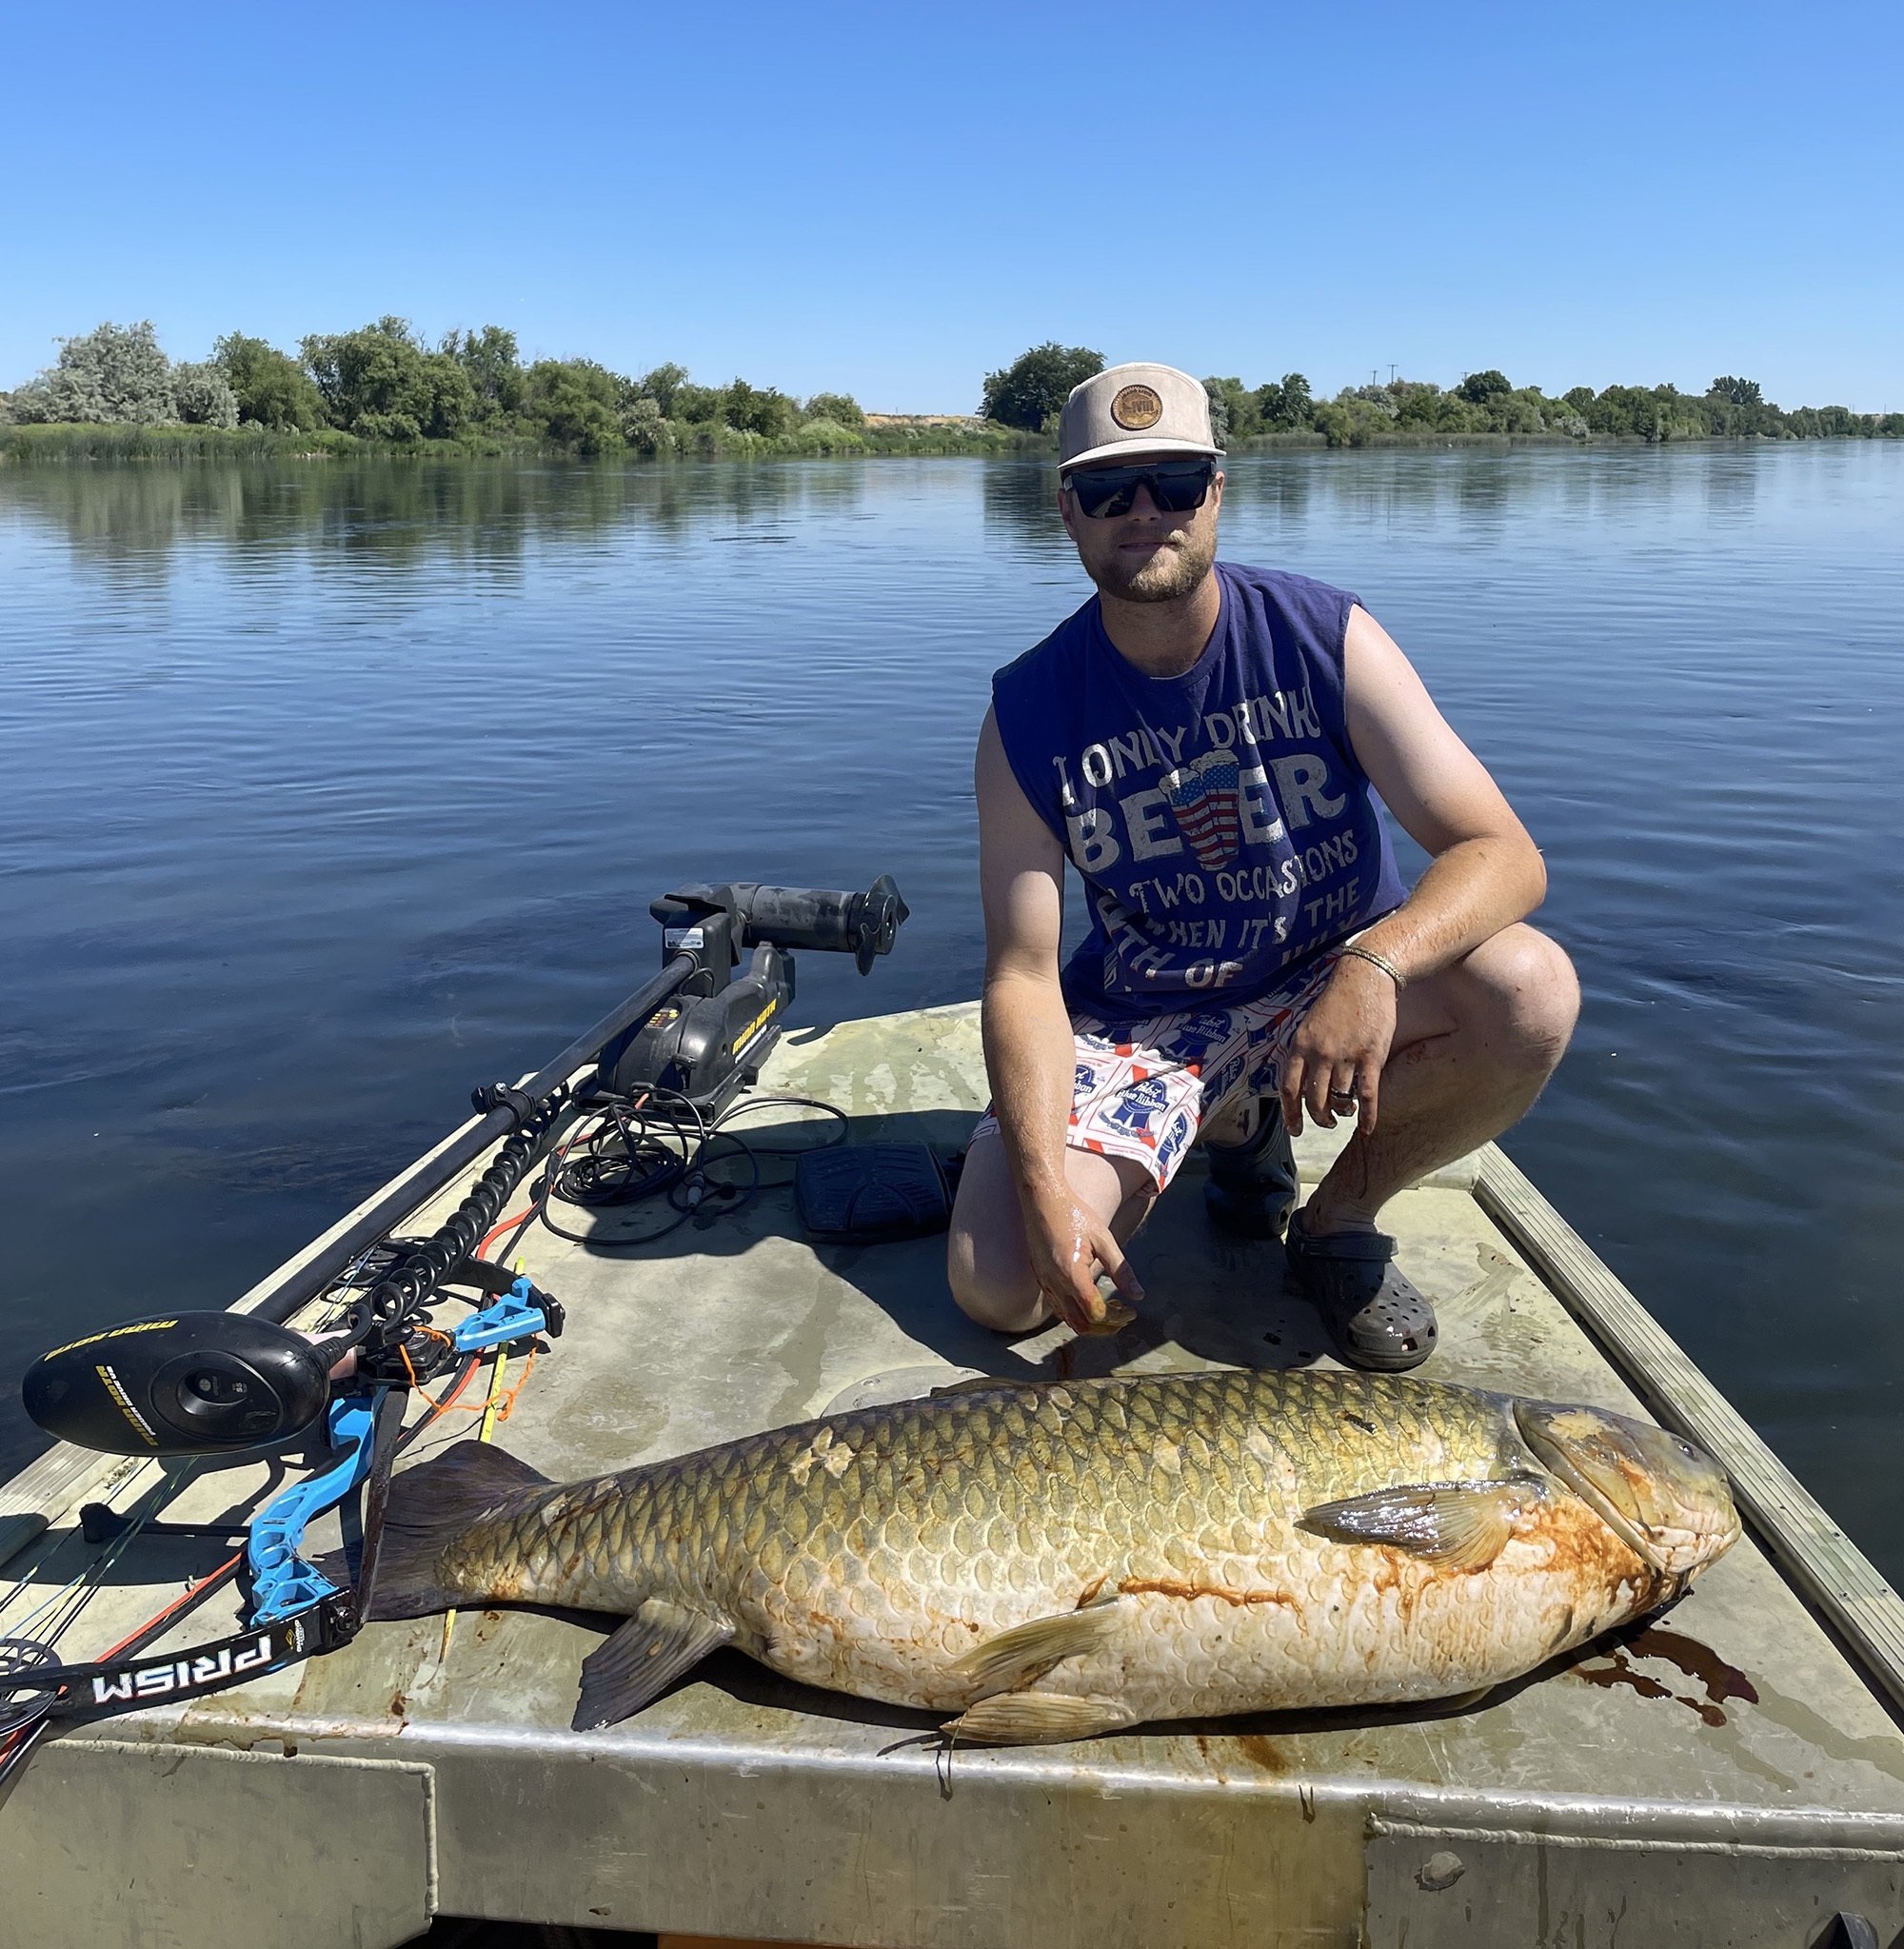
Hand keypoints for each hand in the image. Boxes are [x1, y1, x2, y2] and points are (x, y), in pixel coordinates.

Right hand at [1023, 1188, 1143, 1334]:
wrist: (1042, 1199)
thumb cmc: (1074, 1214)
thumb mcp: (1104, 1239)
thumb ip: (1121, 1270)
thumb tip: (1139, 1295)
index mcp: (1072, 1274)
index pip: (1095, 1313)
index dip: (1117, 1317)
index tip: (1132, 1310)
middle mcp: (1054, 1283)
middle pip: (1081, 1325)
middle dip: (1105, 1327)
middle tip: (1124, 1317)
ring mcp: (1044, 1283)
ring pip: (1067, 1319)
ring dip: (1090, 1322)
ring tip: (1111, 1308)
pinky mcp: (1041, 1279)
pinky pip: (1058, 1307)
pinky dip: (1076, 1312)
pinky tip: (1090, 1299)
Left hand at [1280, 956, 1396, 1137]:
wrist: (1365, 978)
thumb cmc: (1337, 1003)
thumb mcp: (1310, 1026)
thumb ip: (1304, 1053)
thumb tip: (1303, 1085)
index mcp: (1300, 1046)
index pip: (1289, 1089)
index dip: (1290, 1114)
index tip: (1294, 1130)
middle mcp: (1320, 1053)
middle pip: (1314, 1101)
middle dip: (1319, 1118)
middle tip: (1326, 1122)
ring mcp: (1346, 1056)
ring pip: (1340, 1100)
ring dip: (1342, 1113)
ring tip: (1346, 1112)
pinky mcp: (1371, 1056)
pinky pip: (1367, 1096)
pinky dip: (1367, 1117)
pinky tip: (1367, 1128)